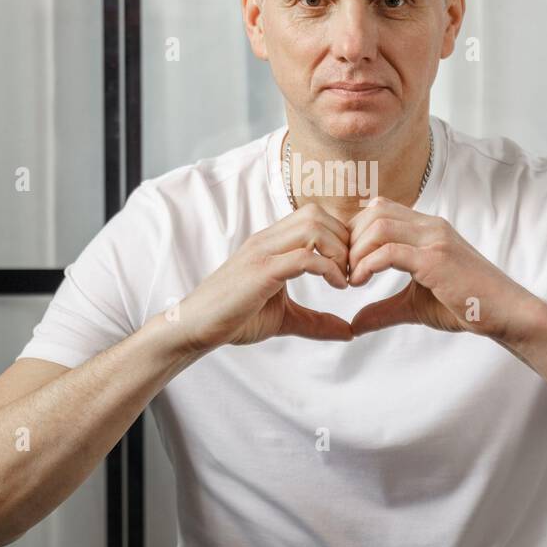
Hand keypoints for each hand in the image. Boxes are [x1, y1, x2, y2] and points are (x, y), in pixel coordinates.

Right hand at [176, 202, 353, 351]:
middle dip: (344, 240)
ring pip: (313, 226)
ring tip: (345, 279)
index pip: (315, 216)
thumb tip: (350, 333)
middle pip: (317, 214)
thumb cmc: (234, 318)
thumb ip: (316, 321)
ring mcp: (262, 252)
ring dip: (339, 250)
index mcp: (272, 242)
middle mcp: (267, 240)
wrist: (194, 328)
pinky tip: (338, 286)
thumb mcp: (285, 318)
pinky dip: (328, 268)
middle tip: (353, 271)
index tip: (352, 265)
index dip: (341, 236)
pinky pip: (304, 257)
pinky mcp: (261, 271)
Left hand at [346, 197, 536, 340]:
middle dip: (350, 240)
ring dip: (356, 252)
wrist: (507, 314)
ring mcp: (435, 240)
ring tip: (351, 279)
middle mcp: (431, 227)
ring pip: (378, 226)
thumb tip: (354, 324)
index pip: (380, 209)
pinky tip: (360, 282)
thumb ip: (384, 309)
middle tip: (343, 271)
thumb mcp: (415, 305)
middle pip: (374, 212)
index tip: (347, 263)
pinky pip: (389, 251)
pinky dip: (366, 265)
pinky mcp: (436, 260)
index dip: (356, 233)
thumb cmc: (467, 306)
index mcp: (428, 229)